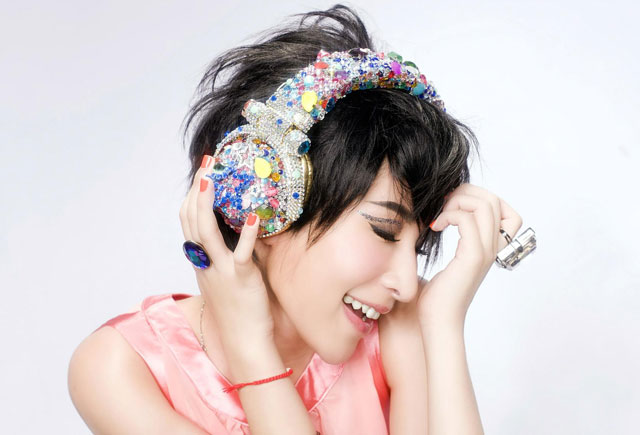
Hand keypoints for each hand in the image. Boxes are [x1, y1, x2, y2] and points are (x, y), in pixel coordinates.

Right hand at [179, 155, 273, 348]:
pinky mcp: (241, 279)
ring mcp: (221, 270)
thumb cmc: (237, 309)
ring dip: (207, 203)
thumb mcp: (223, 277)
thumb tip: (238, 229)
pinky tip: (251, 216)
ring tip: (212, 179)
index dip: (191, 198)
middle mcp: (205, 263)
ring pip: (206, 233)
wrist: (243, 341)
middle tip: (208, 164)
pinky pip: (241, 254)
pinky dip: (245, 234)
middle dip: (198, 189)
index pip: (187, 224)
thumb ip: (225, 254)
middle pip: (192, 221)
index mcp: (201, 261)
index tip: (201, 176)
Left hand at [417, 183, 522, 324]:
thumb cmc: (439, 297)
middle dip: (465, 193)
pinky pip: (467, 220)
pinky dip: (449, 215)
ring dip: (457, 201)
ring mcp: (485, 252)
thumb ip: (458, 240)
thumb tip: (440, 218)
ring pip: (485, 205)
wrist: (438, 322)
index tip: (453, 206)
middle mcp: (492, 248)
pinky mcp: (472, 257)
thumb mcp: (451, 261)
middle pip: (493, 200)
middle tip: (443, 206)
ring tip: (440, 216)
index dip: (479, 198)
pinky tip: (436, 227)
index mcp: (490, 248)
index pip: (503, 208)